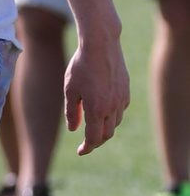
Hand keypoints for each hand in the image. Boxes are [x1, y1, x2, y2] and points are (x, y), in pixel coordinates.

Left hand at [63, 32, 128, 155]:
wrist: (101, 44)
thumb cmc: (81, 66)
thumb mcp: (70, 90)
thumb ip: (72, 112)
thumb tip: (74, 130)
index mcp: (96, 110)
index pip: (94, 138)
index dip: (87, 148)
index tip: (80, 151)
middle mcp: (112, 107)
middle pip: (107, 134)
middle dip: (96, 141)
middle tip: (86, 143)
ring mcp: (121, 98)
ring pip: (115, 122)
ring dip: (105, 128)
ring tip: (93, 127)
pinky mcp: (126, 90)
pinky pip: (121, 109)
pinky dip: (113, 115)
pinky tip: (104, 111)